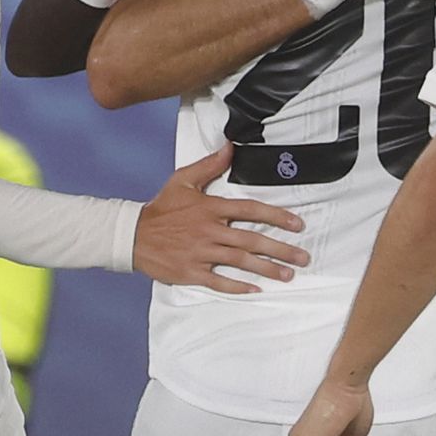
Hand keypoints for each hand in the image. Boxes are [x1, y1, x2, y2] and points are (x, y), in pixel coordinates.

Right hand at [133, 146, 309, 293]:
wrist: (132, 235)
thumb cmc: (161, 208)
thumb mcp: (183, 180)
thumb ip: (210, 165)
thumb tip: (230, 146)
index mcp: (210, 208)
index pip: (250, 210)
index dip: (276, 216)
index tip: (298, 224)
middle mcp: (209, 231)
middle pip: (251, 240)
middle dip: (280, 249)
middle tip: (303, 257)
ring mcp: (200, 253)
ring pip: (240, 262)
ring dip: (267, 269)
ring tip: (288, 274)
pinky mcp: (191, 272)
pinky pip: (219, 281)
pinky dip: (238, 286)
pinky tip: (256, 289)